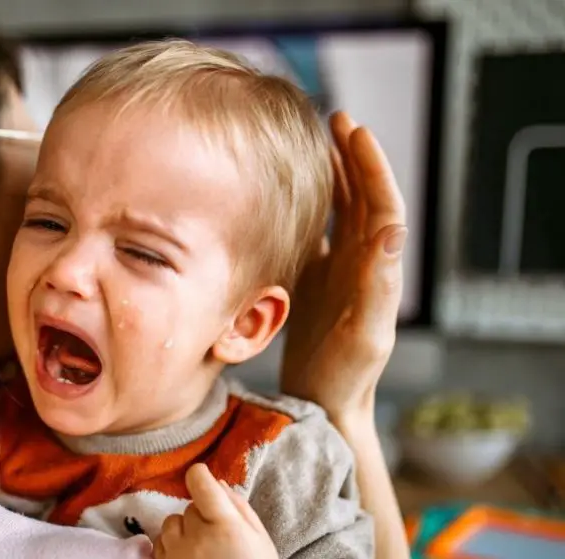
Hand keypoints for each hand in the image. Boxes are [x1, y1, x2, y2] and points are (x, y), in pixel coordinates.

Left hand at [153, 465, 277, 558]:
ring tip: (202, 553)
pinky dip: (171, 549)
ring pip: (169, 525)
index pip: (199, 481)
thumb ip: (239, 509)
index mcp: (225, 526)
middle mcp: (195, 539)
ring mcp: (175, 557)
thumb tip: (217, 484)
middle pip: (187, 508)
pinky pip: (158, 546)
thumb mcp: (260, 541)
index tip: (203, 481)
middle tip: (218, 539)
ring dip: (182, 533)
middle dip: (200, 517)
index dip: (201, 477)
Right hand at [280, 112, 406, 422]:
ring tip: (319, 139)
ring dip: (335, 173)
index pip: (381, 205)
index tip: (355, 132)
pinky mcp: (317, 278)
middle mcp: (362, 262)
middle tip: (337, 119)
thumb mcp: (364, 334)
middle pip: (363, 197)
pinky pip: (317, 229)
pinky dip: (310, 202)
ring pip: (342, 208)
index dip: (371, 167)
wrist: (325, 401)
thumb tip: (391, 230)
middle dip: (353, 156)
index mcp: (377, 268)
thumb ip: (378, 285)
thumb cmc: (344, 375)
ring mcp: (339, 268)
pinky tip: (294, 188)